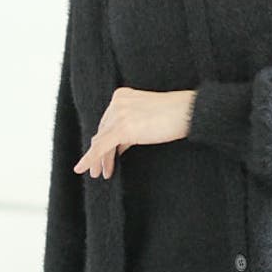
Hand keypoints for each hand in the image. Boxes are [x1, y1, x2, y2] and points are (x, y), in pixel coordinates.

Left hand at [73, 87, 195, 179]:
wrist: (188, 112)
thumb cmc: (176, 116)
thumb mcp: (148, 120)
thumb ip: (131, 130)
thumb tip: (120, 147)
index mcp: (121, 97)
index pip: (108, 122)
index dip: (104, 141)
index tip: (106, 157)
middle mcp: (117, 102)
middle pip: (102, 131)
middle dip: (99, 152)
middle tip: (98, 170)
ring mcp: (119, 114)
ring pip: (101, 140)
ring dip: (97, 159)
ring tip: (99, 174)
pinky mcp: (123, 127)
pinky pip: (101, 146)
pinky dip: (90, 158)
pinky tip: (83, 168)